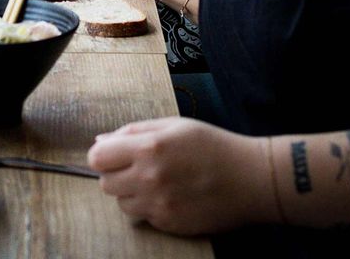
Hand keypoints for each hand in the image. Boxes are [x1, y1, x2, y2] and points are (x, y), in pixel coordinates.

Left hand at [89, 117, 269, 235]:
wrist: (253, 179)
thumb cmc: (213, 146)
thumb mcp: (173, 125)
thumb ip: (132, 131)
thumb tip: (101, 141)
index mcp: (147, 148)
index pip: (96, 158)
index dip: (103, 156)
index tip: (113, 155)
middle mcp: (149, 178)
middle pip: (105, 184)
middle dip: (116, 175)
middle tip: (137, 169)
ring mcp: (159, 204)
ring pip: (122, 204)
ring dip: (131, 194)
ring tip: (156, 183)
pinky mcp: (170, 224)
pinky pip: (145, 218)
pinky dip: (151, 208)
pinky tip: (171, 196)